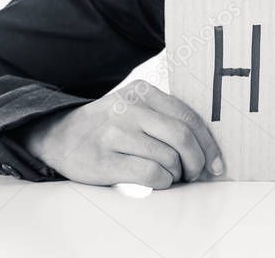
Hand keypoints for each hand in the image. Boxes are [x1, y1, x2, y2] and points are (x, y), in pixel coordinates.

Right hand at [13, 79, 223, 188]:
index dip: (208, 143)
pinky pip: (150, 174)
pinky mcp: (105, 160)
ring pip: (168, 157)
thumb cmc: (108, 125)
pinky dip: (163, 182)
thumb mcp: (134, 106)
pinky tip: (159, 181)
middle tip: (195, 173)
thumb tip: (205, 145)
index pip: (188, 117)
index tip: (216, 162)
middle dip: (197, 160)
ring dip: (178, 173)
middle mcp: (130, 108)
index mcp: (143, 91)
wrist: (58, 135)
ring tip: (173, 176)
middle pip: (182, 136)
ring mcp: (116, 133)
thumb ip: (164, 116)